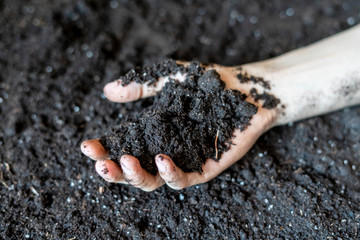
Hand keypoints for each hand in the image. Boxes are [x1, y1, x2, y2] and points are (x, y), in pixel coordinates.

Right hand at [81, 64, 278, 190]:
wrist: (247, 89)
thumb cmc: (209, 83)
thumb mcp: (170, 78)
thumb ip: (143, 86)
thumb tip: (108, 91)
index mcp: (154, 132)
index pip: (123, 145)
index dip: (104, 149)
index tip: (87, 146)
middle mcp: (165, 148)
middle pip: (133, 170)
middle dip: (114, 171)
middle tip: (100, 164)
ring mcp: (185, 160)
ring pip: (154, 181)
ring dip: (136, 176)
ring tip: (123, 162)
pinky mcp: (206, 167)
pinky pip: (185, 179)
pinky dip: (171, 173)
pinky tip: (162, 158)